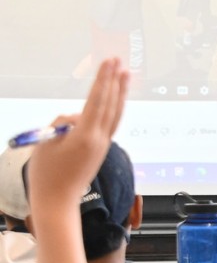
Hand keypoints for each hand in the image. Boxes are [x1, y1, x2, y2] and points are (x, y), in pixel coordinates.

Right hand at [26, 58, 128, 214]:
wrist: (57, 201)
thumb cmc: (46, 174)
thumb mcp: (46, 142)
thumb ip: (62, 124)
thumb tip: (76, 118)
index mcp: (86, 136)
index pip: (97, 101)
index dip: (103, 80)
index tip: (109, 63)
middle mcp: (100, 139)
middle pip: (111, 105)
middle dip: (114, 81)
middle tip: (118, 61)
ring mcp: (102, 145)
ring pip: (114, 114)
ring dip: (119, 93)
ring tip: (124, 75)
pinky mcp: (100, 150)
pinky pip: (109, 123)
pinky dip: (113, 108)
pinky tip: (113, 99)